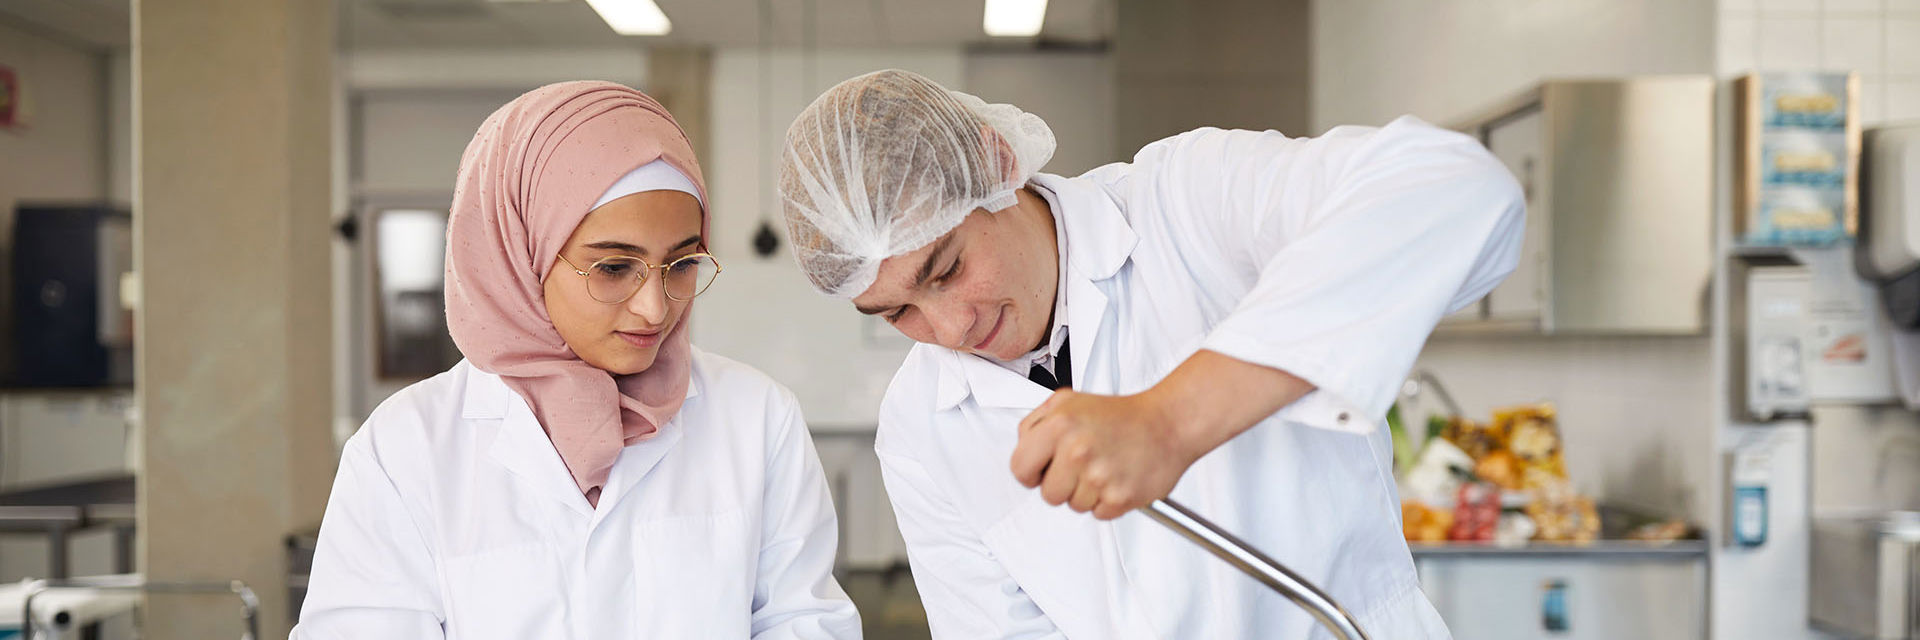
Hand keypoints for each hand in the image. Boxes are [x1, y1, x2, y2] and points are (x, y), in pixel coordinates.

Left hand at [1009, 389, 1199, 519]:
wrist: (1169, 422)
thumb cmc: (1122, 414)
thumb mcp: (1068, 401)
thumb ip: (1036, 423)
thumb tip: (1023, 448)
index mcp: (1058, 425)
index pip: (1020, 468)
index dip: (1031, 472)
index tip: (1042, 469)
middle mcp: (1076, 451)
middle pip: (1048, 494)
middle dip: (1062, 484)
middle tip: (1081, 465)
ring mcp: (1098, 477)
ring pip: (1074, 506)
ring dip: (1087, 492)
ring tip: (1104, 466)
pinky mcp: (1119, 498)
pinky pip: (1098, 513)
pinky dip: (1107, 501)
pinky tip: (1118, 476)